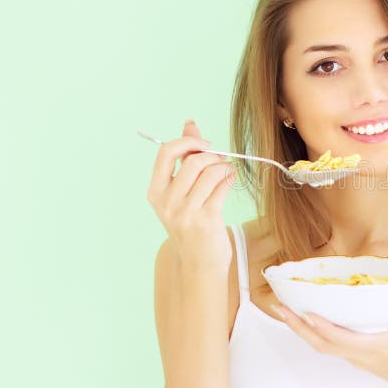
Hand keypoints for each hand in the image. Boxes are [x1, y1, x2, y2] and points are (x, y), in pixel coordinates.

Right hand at [146, 119, 236, 271]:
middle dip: (212, 155)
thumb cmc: (191, 222)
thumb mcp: (181, 192)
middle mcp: (167, 201)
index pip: (166, 152)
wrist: (198, 263)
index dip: (188, 142)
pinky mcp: (206, 219)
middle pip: (193, 160)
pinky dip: (231, 177)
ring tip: (227, 172)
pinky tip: (231, 179)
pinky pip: (223, 185)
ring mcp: (186, 211)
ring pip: (211, 171)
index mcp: (155, 191)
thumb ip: (184, 157)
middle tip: (221, 161)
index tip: (204, 144)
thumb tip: (190, 124)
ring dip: (225, 166)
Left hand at [274, 276, 387, 387]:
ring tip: (287, 310)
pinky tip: (309, 320)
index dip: (323, 328)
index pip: (343, 340)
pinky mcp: (359, 359)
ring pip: (323, 347)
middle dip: (298, 327)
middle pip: (322, 345)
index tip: (307, 313)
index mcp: (378, 347)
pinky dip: (316, 333)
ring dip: (302, 330)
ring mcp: (359, 359)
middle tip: (281, 307)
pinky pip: (331, 347)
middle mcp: (363, 355)